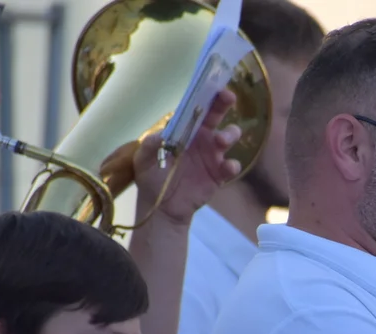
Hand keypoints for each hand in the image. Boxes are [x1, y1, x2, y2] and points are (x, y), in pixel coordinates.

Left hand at [131, 89, 242, 224]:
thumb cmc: (152, 177)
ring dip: (229, 134)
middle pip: (217, 114)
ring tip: (220, 140)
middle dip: (224, 103)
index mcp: (185, 128)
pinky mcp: (219, 174)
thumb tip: (161, 134)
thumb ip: (150, 145)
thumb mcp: (144, 159)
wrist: (162, 206)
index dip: (206, 94)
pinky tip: (227, 168)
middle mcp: (202, 137)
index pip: (197, 106)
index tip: (213, 84)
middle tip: (228, 97)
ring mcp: (213, 155)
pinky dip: (232, 165)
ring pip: (229, 136)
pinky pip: (231, 166)